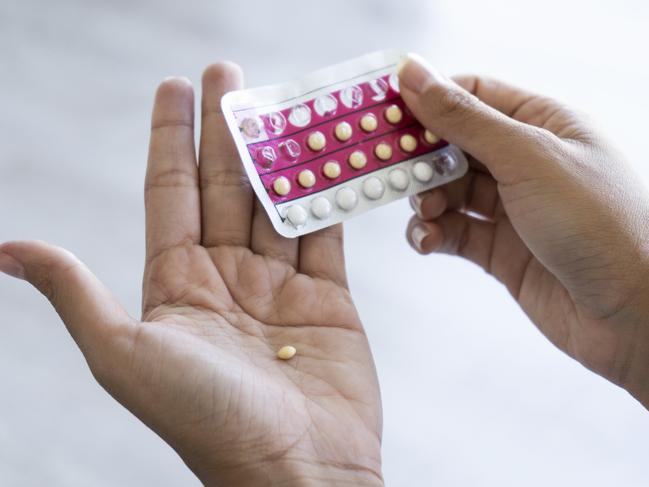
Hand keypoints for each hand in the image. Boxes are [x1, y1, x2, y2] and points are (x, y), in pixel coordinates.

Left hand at [0, 64, 382, 485]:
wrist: (298, 473)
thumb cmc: (208, 422)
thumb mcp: (127, 355)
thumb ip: (79, 295)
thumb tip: (8, 250)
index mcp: (177, 285)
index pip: (171, 193)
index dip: (171, 139)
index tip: (177, 86)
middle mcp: (227, 279)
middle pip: (226, 187)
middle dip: (227, 129)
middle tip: (230, 72)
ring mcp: (280, 286)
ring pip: (278, 203)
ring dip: (280, 153)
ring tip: (283, 102)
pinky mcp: (330, 298)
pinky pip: (327, 233)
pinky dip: (329, 195)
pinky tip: (328, 157)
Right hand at [398, 54, 648, 407]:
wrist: (633, 314)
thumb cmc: (599, 223)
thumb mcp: (527, 157)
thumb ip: (463, 118)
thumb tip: (413, 74)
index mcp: (542, 124)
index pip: (472, 95)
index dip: (427, 100)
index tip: (386, 113)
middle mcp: (525, 163)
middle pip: (452, 145)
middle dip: (420, 158)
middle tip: (390, 168)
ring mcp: (511, 208)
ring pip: (447, 192)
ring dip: (425, 199)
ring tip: (425, 211)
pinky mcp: (499, 250)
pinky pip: (451, 232)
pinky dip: (431, 233)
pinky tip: (426, 239)